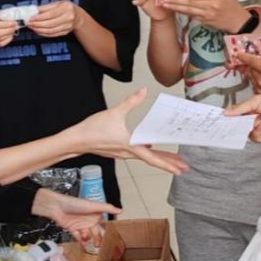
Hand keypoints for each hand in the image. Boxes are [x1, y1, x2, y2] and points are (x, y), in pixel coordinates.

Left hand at [28, 0, 80, 37]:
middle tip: (29, 23)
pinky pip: (52, 34)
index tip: (30, 17)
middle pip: (49, 23)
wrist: (78, 16)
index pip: (50, 14)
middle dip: (37, 24)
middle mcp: (68, 17)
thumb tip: (33, 11)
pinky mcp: (65, 33)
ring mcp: (67, 26)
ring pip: (50, 30)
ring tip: (32, 27)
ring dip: (38, 29)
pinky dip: (43, 33)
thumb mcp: (58, 3)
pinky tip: (38, 30)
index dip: (39, 17)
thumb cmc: (66, 8)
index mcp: (66, 8)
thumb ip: (46, 7)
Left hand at [31, 190, 119, 249]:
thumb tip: (121, 210)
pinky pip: (78, 237)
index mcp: (95, 214)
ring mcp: (80, 225)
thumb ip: (107, 208)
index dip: (107, 231)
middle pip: (96, 232)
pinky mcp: (72, 228)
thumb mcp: (93, 205)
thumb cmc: (75, 203)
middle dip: (99, 239)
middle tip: (100, 246)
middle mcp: (88, 220)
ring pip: (88, 235)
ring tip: (92, 246)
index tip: (111, 239)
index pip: (103, 224)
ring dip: (90, 240)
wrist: (57, 207)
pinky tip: (84, 245)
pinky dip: (81, 241)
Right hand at [70, 88, 189, 174]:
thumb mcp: (114, 112)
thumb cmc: (92, 130)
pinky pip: (137, 154)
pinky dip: (147, 153)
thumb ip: (131, 102)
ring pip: (145, 158)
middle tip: (183, 168)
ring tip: (171, 160)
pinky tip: (149, 148)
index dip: (168, 164)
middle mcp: (128, 153)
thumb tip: (142, 91)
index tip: (179, 169)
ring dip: (159, 159)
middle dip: (169, 164)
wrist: (76, 140)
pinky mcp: (118, 151)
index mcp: (130, 146)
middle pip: (153, 160)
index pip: (152, 158)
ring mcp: (123, 154)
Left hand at [162, 0, 245, 31]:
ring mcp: (207, 15)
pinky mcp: (206, 22)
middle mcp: (210, 6)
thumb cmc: (230, 5)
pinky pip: (192, 16)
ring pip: (189, 10)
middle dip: (175, 0)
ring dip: (176, 7)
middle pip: (189, 2)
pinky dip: (183, 12)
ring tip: (166, 4)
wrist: (238, 20)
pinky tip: (176, 10)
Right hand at [224, 93, 260, 141]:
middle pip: (239, 124)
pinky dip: (250, 135)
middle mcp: (255, 118)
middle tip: (223, 125)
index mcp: (252, 108)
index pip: (237, 114)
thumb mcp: (256, 101)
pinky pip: (253, 138)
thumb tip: (227, 112)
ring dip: (240, 130)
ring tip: (235, 127)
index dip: (229, 116)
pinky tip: (249, 130)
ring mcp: (259, 128)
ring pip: (245, 132)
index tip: (220, 118)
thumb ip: (240, 108)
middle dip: (232, 124)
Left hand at [235, 51, 260, 93]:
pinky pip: (255, 86)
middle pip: (249, 70)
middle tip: (258, 64)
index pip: (251, 61)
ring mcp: (260, 88)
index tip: (239, 54)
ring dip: (255, 74)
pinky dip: (257, 82)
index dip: (244, 57)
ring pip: (251, 78)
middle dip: (252, 66)